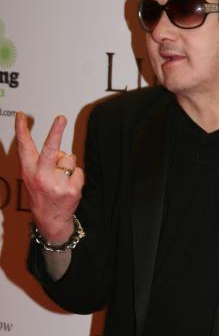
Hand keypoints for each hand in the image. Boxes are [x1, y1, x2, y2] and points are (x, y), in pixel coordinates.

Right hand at [16, 112, 83, 241]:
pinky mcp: (71, 190)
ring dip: (69, 164)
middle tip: (61, 118)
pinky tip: (69, 185)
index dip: (21, 130)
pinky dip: (77, 175)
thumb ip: (40, 161)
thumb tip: (57, 148)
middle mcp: (41, 176)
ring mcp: (57, 184)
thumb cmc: (42, 192)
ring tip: (62, 177)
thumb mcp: (32, 176)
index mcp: (29, 171)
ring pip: (69, 158)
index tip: (21, 116)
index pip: (24, 147)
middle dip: (56, 132)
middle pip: (50, 149)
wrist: (50, 219)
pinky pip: (79, 171)